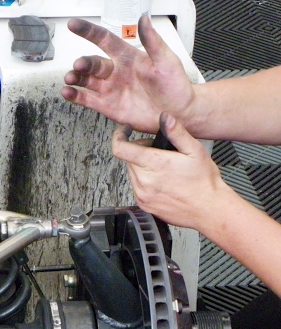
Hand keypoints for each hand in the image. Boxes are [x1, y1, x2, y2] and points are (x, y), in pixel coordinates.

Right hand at [61, 17, 195, 133]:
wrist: (178, 114)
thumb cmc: (175, 86)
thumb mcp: (166, 61)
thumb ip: (152, 41)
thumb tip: (143, 19)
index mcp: (128, 57)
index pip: (104, 40)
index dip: (88, 32)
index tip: (74, 25)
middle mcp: (116, 72)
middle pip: (93, 63)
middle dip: (83, 63)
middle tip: (79, 65)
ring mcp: (110, 89)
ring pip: (86, 80)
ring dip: (76, 78)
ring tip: (70, 79)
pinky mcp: (107, 106)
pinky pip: (87, 99)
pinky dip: (76, 96)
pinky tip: (68, 93)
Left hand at [112, 112, 229, 228]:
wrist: (208, 210)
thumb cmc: (204, 182)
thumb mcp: (195, 151)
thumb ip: (177, 133)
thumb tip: (165, 117)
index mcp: (154, 165)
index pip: (121, 149)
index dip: (119, 136)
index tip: (125, 131)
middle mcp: (144, 181)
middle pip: (129, 159)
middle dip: (141, 152)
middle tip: (160, 153)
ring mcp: (142, 194)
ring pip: (132, 172)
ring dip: (142, 167)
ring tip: (164, 169)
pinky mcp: (143, 204)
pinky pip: (137, 187)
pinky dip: (145, 181)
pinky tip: (162, 182)